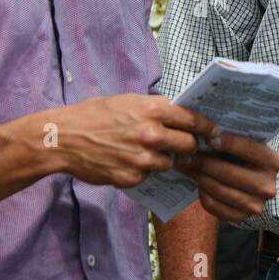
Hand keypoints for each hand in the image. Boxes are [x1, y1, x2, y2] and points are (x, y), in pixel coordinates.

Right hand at [52, 95, 216, 187]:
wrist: (63, 138)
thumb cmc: (95, 115)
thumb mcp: (128, 101)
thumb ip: (155, 109)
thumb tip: (179, 114)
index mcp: (152, 110)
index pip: (193, 120)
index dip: (208, 127)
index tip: (215, 132)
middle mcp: (151, 134)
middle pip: (188, 145)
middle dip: (190, 146)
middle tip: (186, 146)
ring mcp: (142, 159)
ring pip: (169, 163)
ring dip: (164, 160)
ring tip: (146, 152)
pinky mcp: (131, 178)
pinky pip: (148, 176)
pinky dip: (143, 171)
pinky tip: (127, 161)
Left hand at [175, 133, 278, 222]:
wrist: (259, 185)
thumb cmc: (249, 159)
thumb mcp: (251, 146)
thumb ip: (236, 138)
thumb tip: (207, 130)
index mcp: (273, 162)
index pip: (249, 149)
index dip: (228, 143)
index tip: (208, 138)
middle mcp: (267, 186)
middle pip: (229, 173)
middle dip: (204, 162)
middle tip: (185, 154)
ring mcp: (255, 204)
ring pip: (219, 189)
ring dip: (198, 176)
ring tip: (186, 165)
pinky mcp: (241, 218)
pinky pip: (214, 206)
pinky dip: (202, 193)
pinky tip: (197, 181)